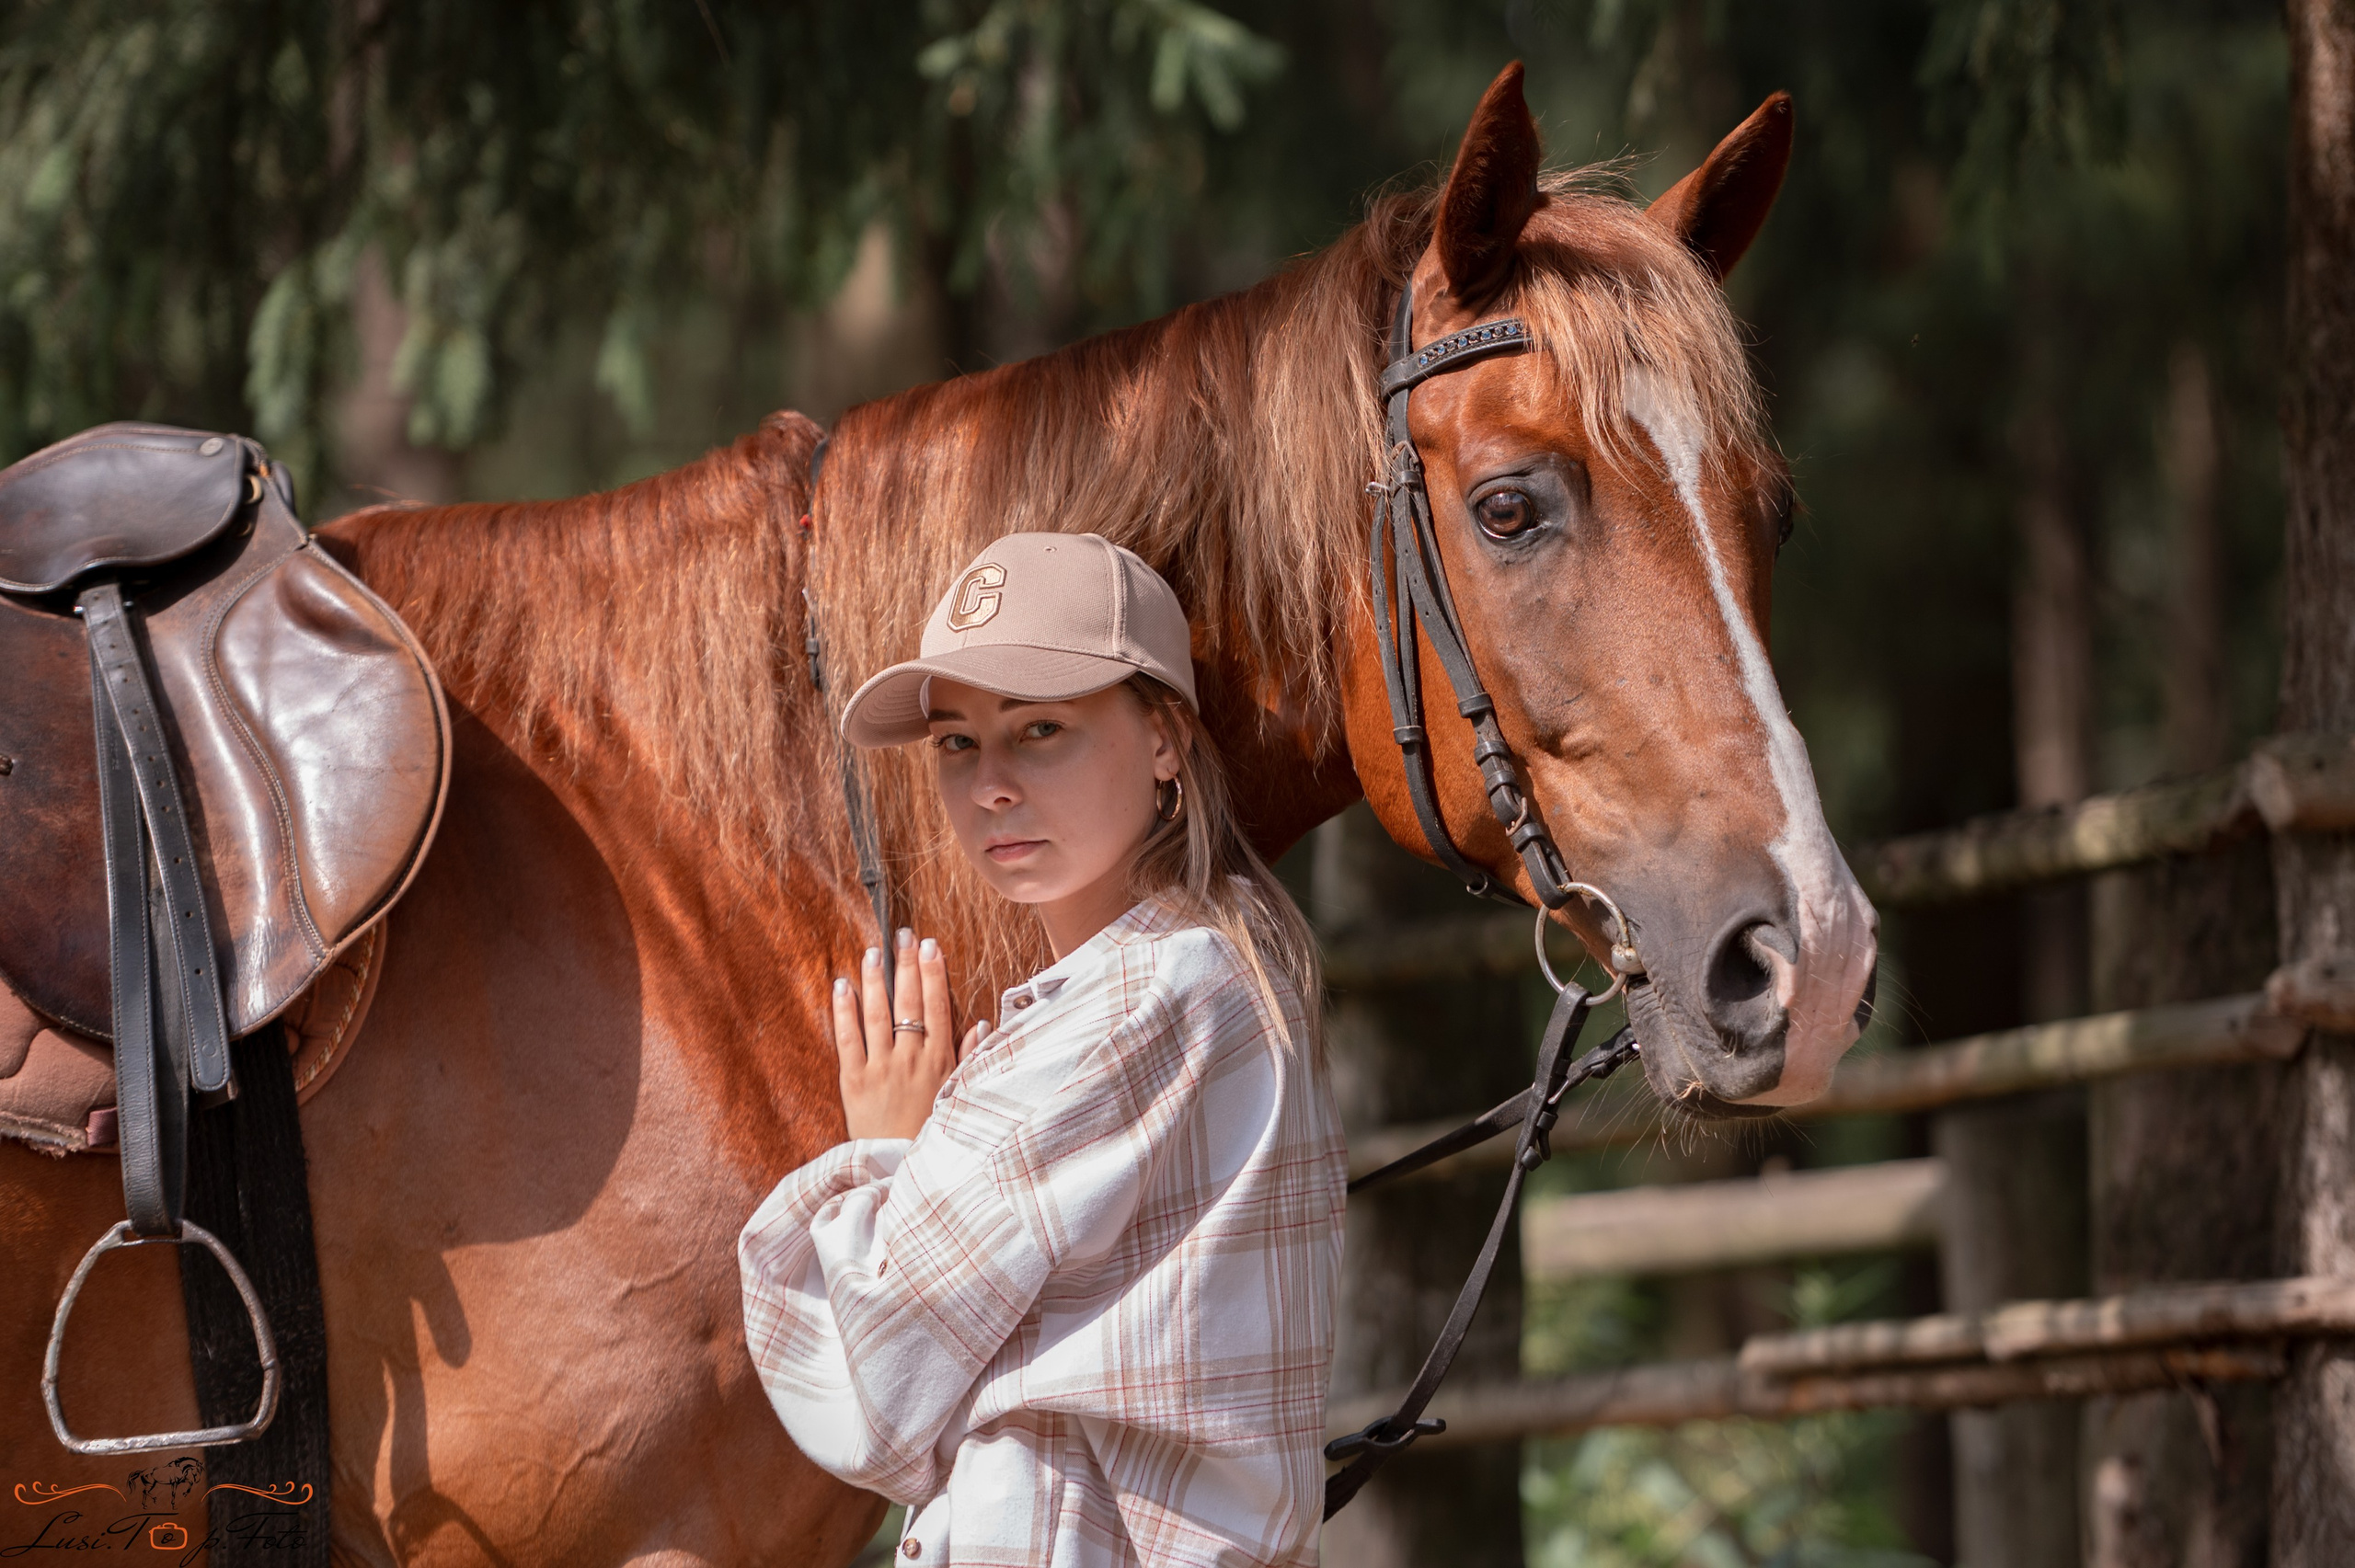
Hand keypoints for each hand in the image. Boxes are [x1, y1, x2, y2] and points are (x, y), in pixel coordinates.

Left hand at [835, 928, 984, 1140]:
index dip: (933, 973)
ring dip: (875, 980)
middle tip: (904, 935)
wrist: (899, 1169)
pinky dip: (844, 1011)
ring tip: (873, 952)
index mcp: (940, 1061)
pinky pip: (847, 1040)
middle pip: (908, 1002)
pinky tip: (842, 986)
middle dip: (906, 965)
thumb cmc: (931, 1132)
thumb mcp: (959, 1094)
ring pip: (877, 1015)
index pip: (937, 1006)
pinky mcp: (853, 1082)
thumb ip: (970, 1057)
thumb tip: (980, 1023)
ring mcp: (881, 1069)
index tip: (931, 946)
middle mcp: (911, 1060)